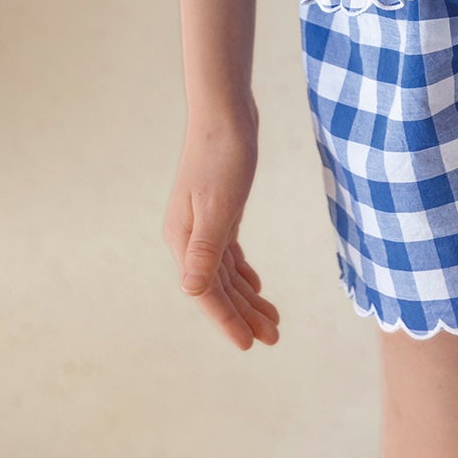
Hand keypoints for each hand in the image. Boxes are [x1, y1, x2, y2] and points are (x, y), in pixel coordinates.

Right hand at [163, 111, 280, 349]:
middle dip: (243, 315)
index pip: (205, 293)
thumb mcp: (218, 205)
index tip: (248, 345)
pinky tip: (256, 288)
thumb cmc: (222, 154)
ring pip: (225, 274)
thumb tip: (192, 292)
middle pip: (217, 288)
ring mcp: (202, 225)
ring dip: (246, 299)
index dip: (227, 321)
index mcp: (184, 240)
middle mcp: (189, 238)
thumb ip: (205, 250)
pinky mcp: (219, 212)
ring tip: (272, 322)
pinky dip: (242, 273)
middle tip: (274, 338)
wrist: (225, 111)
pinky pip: (227, 255)